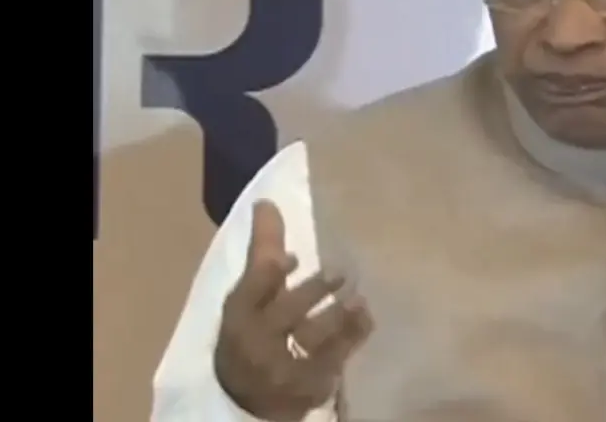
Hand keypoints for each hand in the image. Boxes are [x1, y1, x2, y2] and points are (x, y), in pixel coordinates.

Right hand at [214, 201, 374, 421]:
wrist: (248, 400)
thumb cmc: (251, 335)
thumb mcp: (248, 299)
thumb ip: (263, 254)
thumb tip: (268, 205)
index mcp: (239, 314)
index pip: (255, 285)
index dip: (272, 267)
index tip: (294, 255)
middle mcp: (257, 341)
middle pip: (286, 312)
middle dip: (313, 292)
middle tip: (340, 274)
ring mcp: (283, 368)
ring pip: (313, 338)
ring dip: (339, 316)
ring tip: (358, 299)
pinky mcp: (309, 386)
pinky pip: (335, 359)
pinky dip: (352, 337)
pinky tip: (366, 319)